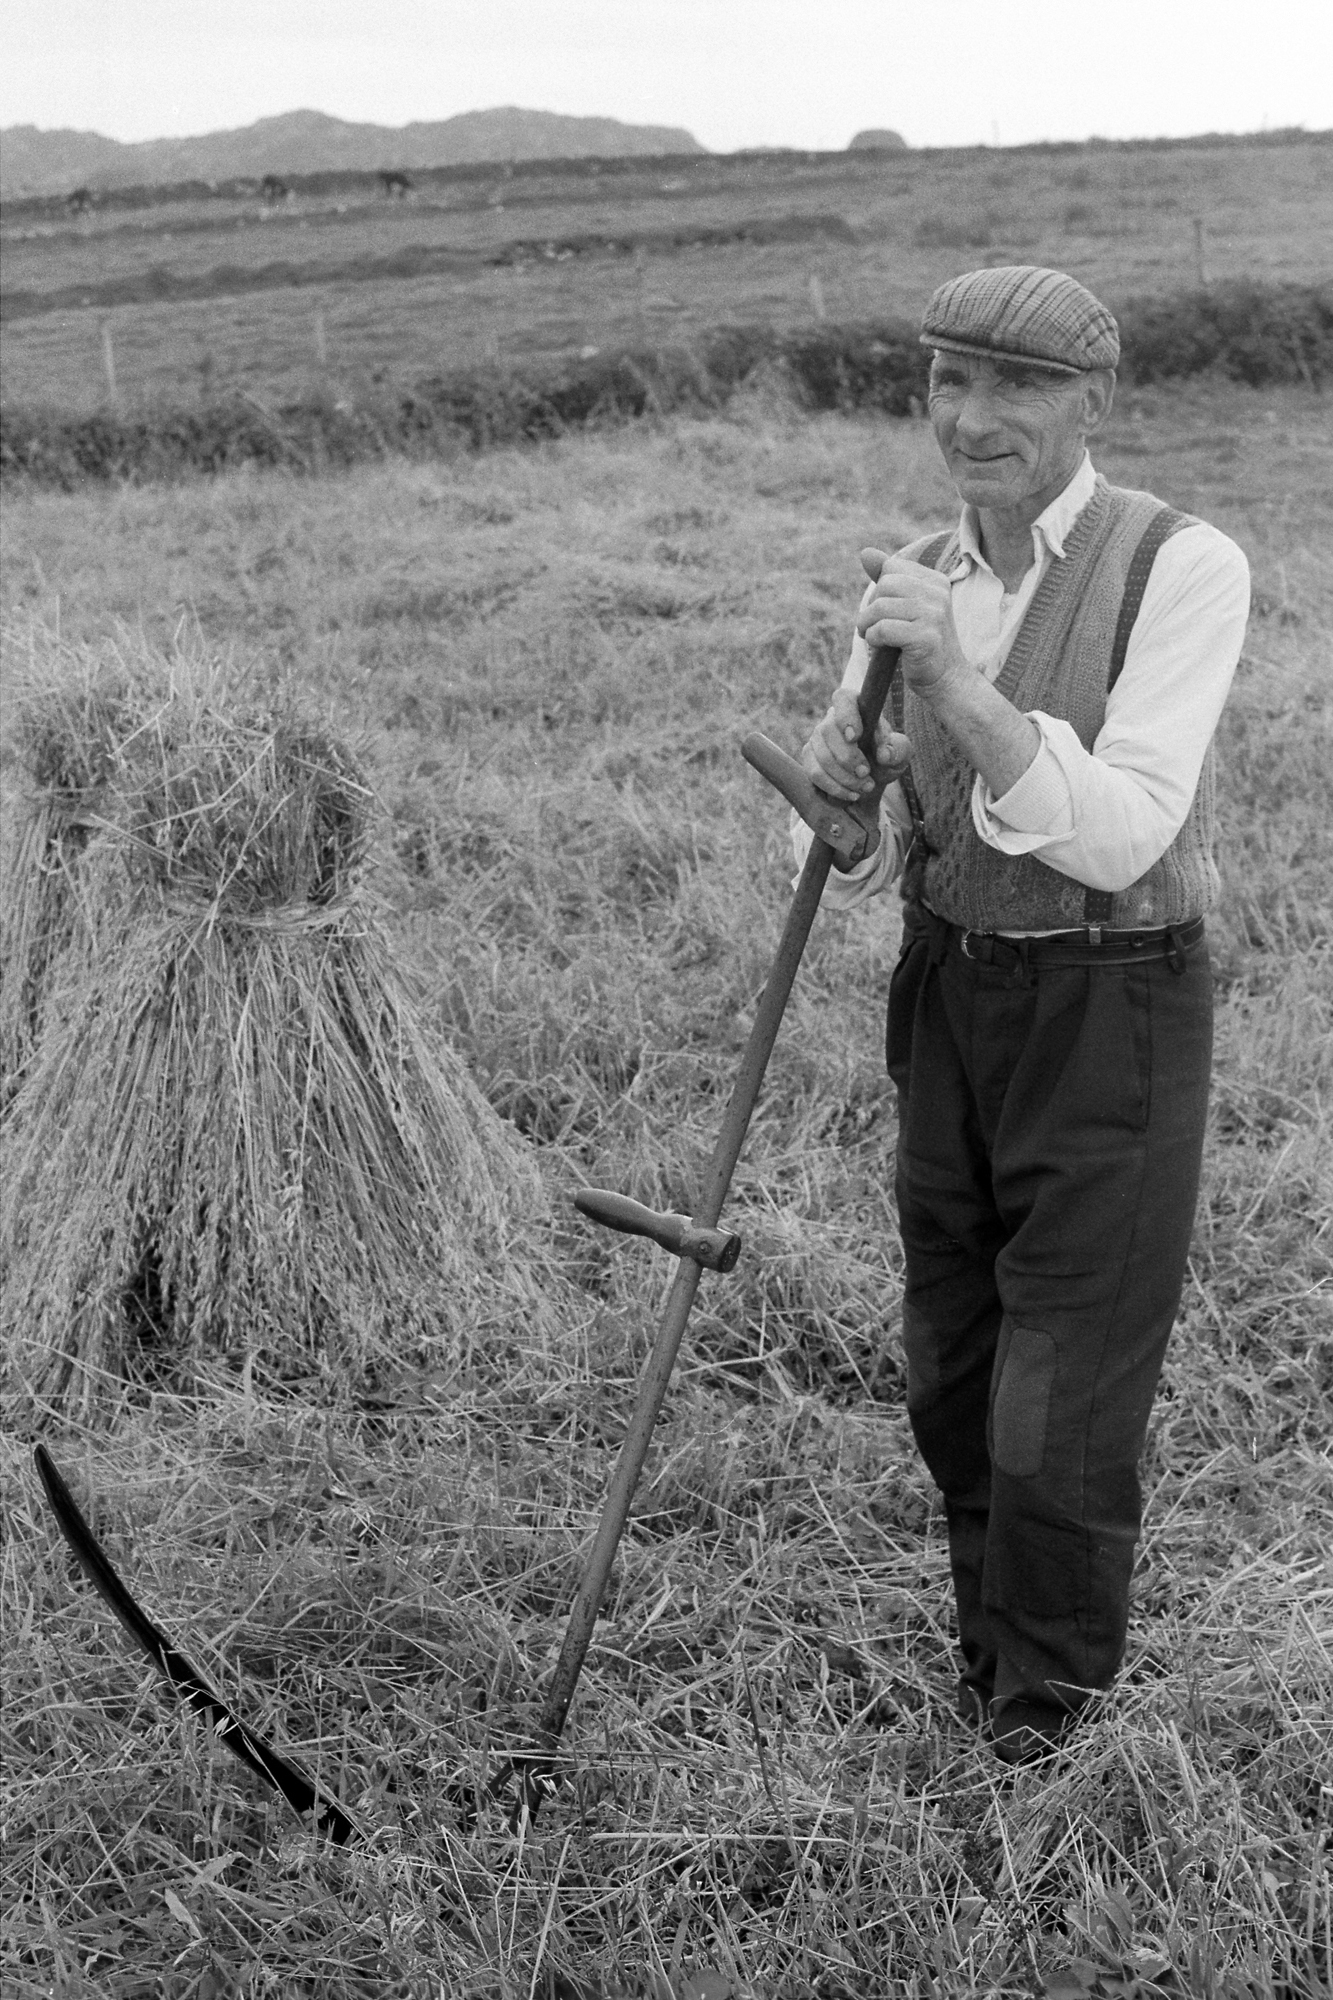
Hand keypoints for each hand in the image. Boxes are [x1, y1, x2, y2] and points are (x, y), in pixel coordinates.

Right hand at [801, 686, 911, 803]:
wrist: (871, 777)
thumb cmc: (885, 757)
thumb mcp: (900, 753)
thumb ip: (898, 749)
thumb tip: (884, 755)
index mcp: (855, 706)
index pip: (843, 699)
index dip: (846, 716)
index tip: (855, 737)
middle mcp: (831, 719)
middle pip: (828, 731)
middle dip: (848, 758)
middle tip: (866, 774)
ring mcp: (816, 738)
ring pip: (822, 756)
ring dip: (844, 777)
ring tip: (865, 787)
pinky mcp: (809, 758)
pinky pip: (814, 773)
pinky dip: (834, 787)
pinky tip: (851, 794)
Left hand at [857, 548, 969, 695]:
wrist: (945, 677)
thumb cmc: (921, 642)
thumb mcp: (906, 605)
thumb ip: (888, 578)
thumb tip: (865, 552)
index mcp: (935, 580)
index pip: (891, 567)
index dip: (879, 590)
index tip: (884, 612)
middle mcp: (937, 593)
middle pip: (884, 584)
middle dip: (871, 608)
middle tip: (874, 627)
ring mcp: (933, 614)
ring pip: (880, 607)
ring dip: (868, 626)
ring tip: (875, 638)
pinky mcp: (925, 637)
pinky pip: (883, 629)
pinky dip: (874, 640)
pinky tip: (883, 648)